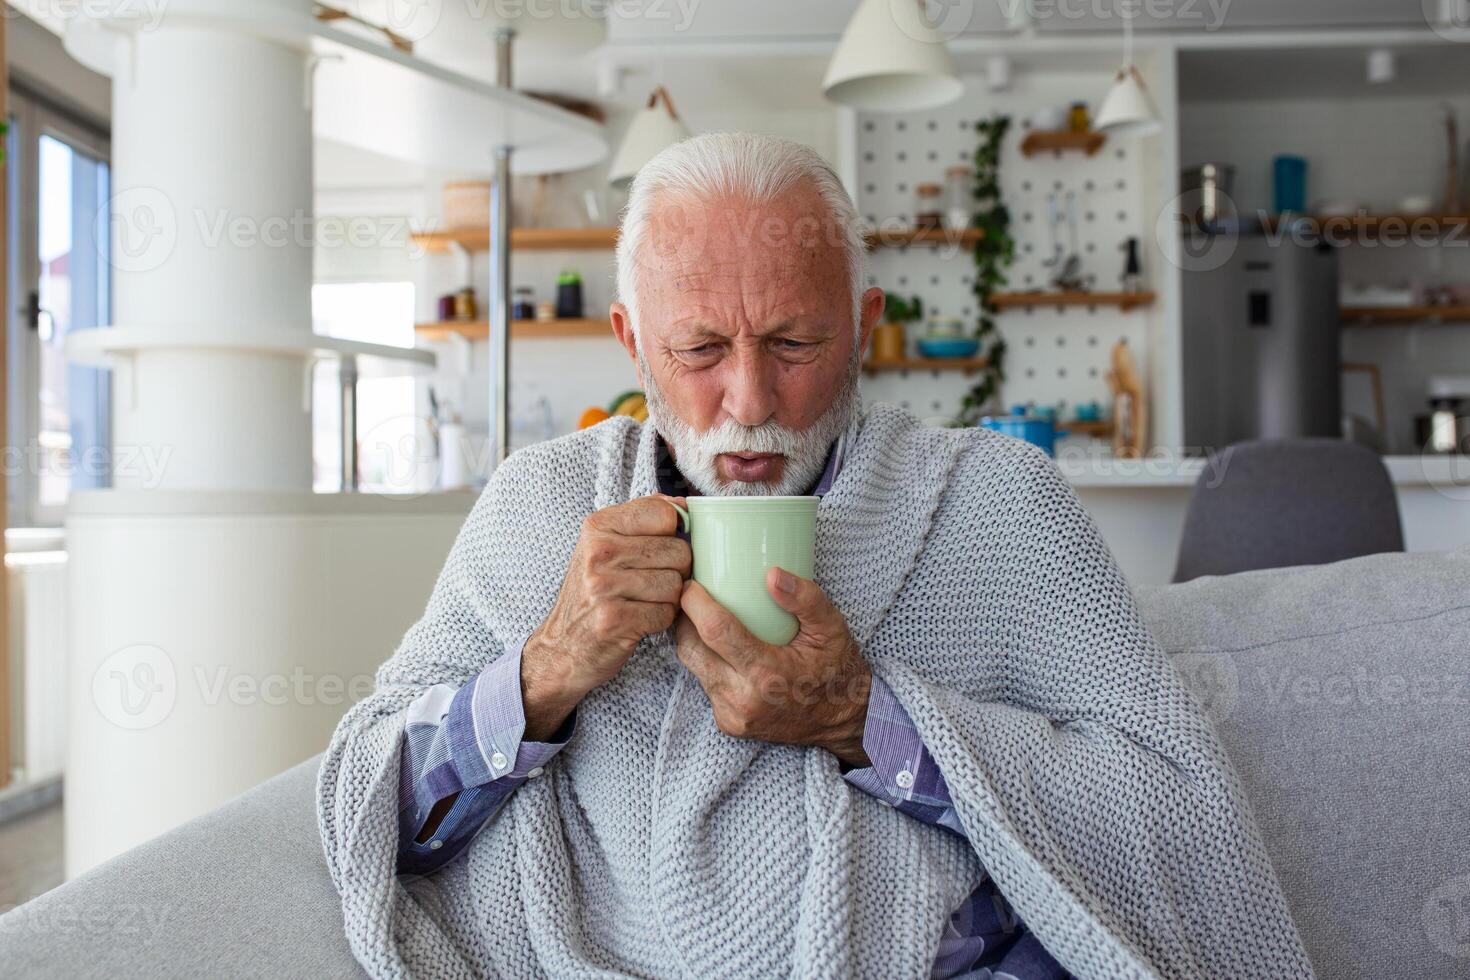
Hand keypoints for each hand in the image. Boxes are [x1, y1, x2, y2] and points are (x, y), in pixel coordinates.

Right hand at [522, 495, 690, 740]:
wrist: (562, 646)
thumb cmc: (592, 593)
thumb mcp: (604, 546)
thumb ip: (642, 519)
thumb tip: (684, 504)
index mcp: (598, 526)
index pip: (665, 513)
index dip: (675, 533)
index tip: (662, 546)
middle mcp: (598, 553)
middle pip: (678, 551)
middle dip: (677, 570)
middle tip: (654, 582)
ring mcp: (603, 587)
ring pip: (676, 584)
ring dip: (669, 598)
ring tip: (645, 601)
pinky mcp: (614, 620)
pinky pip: (666, 613)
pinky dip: (661, 620)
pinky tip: (641, 619)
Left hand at [676, 568, 872, 768]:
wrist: (841, 722)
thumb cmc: (836, 669)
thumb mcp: (832, 629)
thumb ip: (806, 599)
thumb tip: (771, 574)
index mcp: (767, 675)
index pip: (716, 632)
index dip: (695, 603)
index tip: (691, 584)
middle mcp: (743, 699)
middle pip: (691, 648)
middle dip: (684, 618)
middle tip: (693, 594)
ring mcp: (732, 716)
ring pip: (692, 666)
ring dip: (693, 638)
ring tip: (701, 614)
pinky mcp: (727, 723)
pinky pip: (704, 683)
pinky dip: (706, 661)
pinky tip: (719, 646)